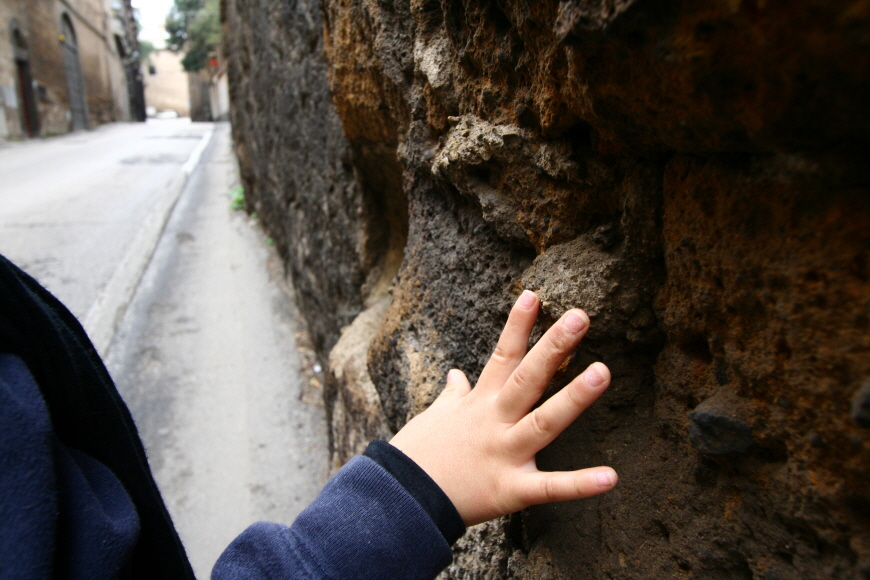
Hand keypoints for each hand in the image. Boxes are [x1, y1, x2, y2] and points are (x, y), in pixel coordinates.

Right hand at [389, 290, 616, 526]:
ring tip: (603, 372)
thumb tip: (455, 375)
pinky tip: (611, 477)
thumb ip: (452, 396)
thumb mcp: (434, 418)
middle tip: (580, 316)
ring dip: (573, 398)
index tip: (534, 295)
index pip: (502, 355)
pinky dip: (580, 485)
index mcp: (479, 404)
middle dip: (553, 346)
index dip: (518, 325)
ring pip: (544, 422)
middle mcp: (495, 422)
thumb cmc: (418, 455)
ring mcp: (504, 454)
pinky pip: (549, 488)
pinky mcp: (510, 490)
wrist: (400, 500)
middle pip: (527, 378)